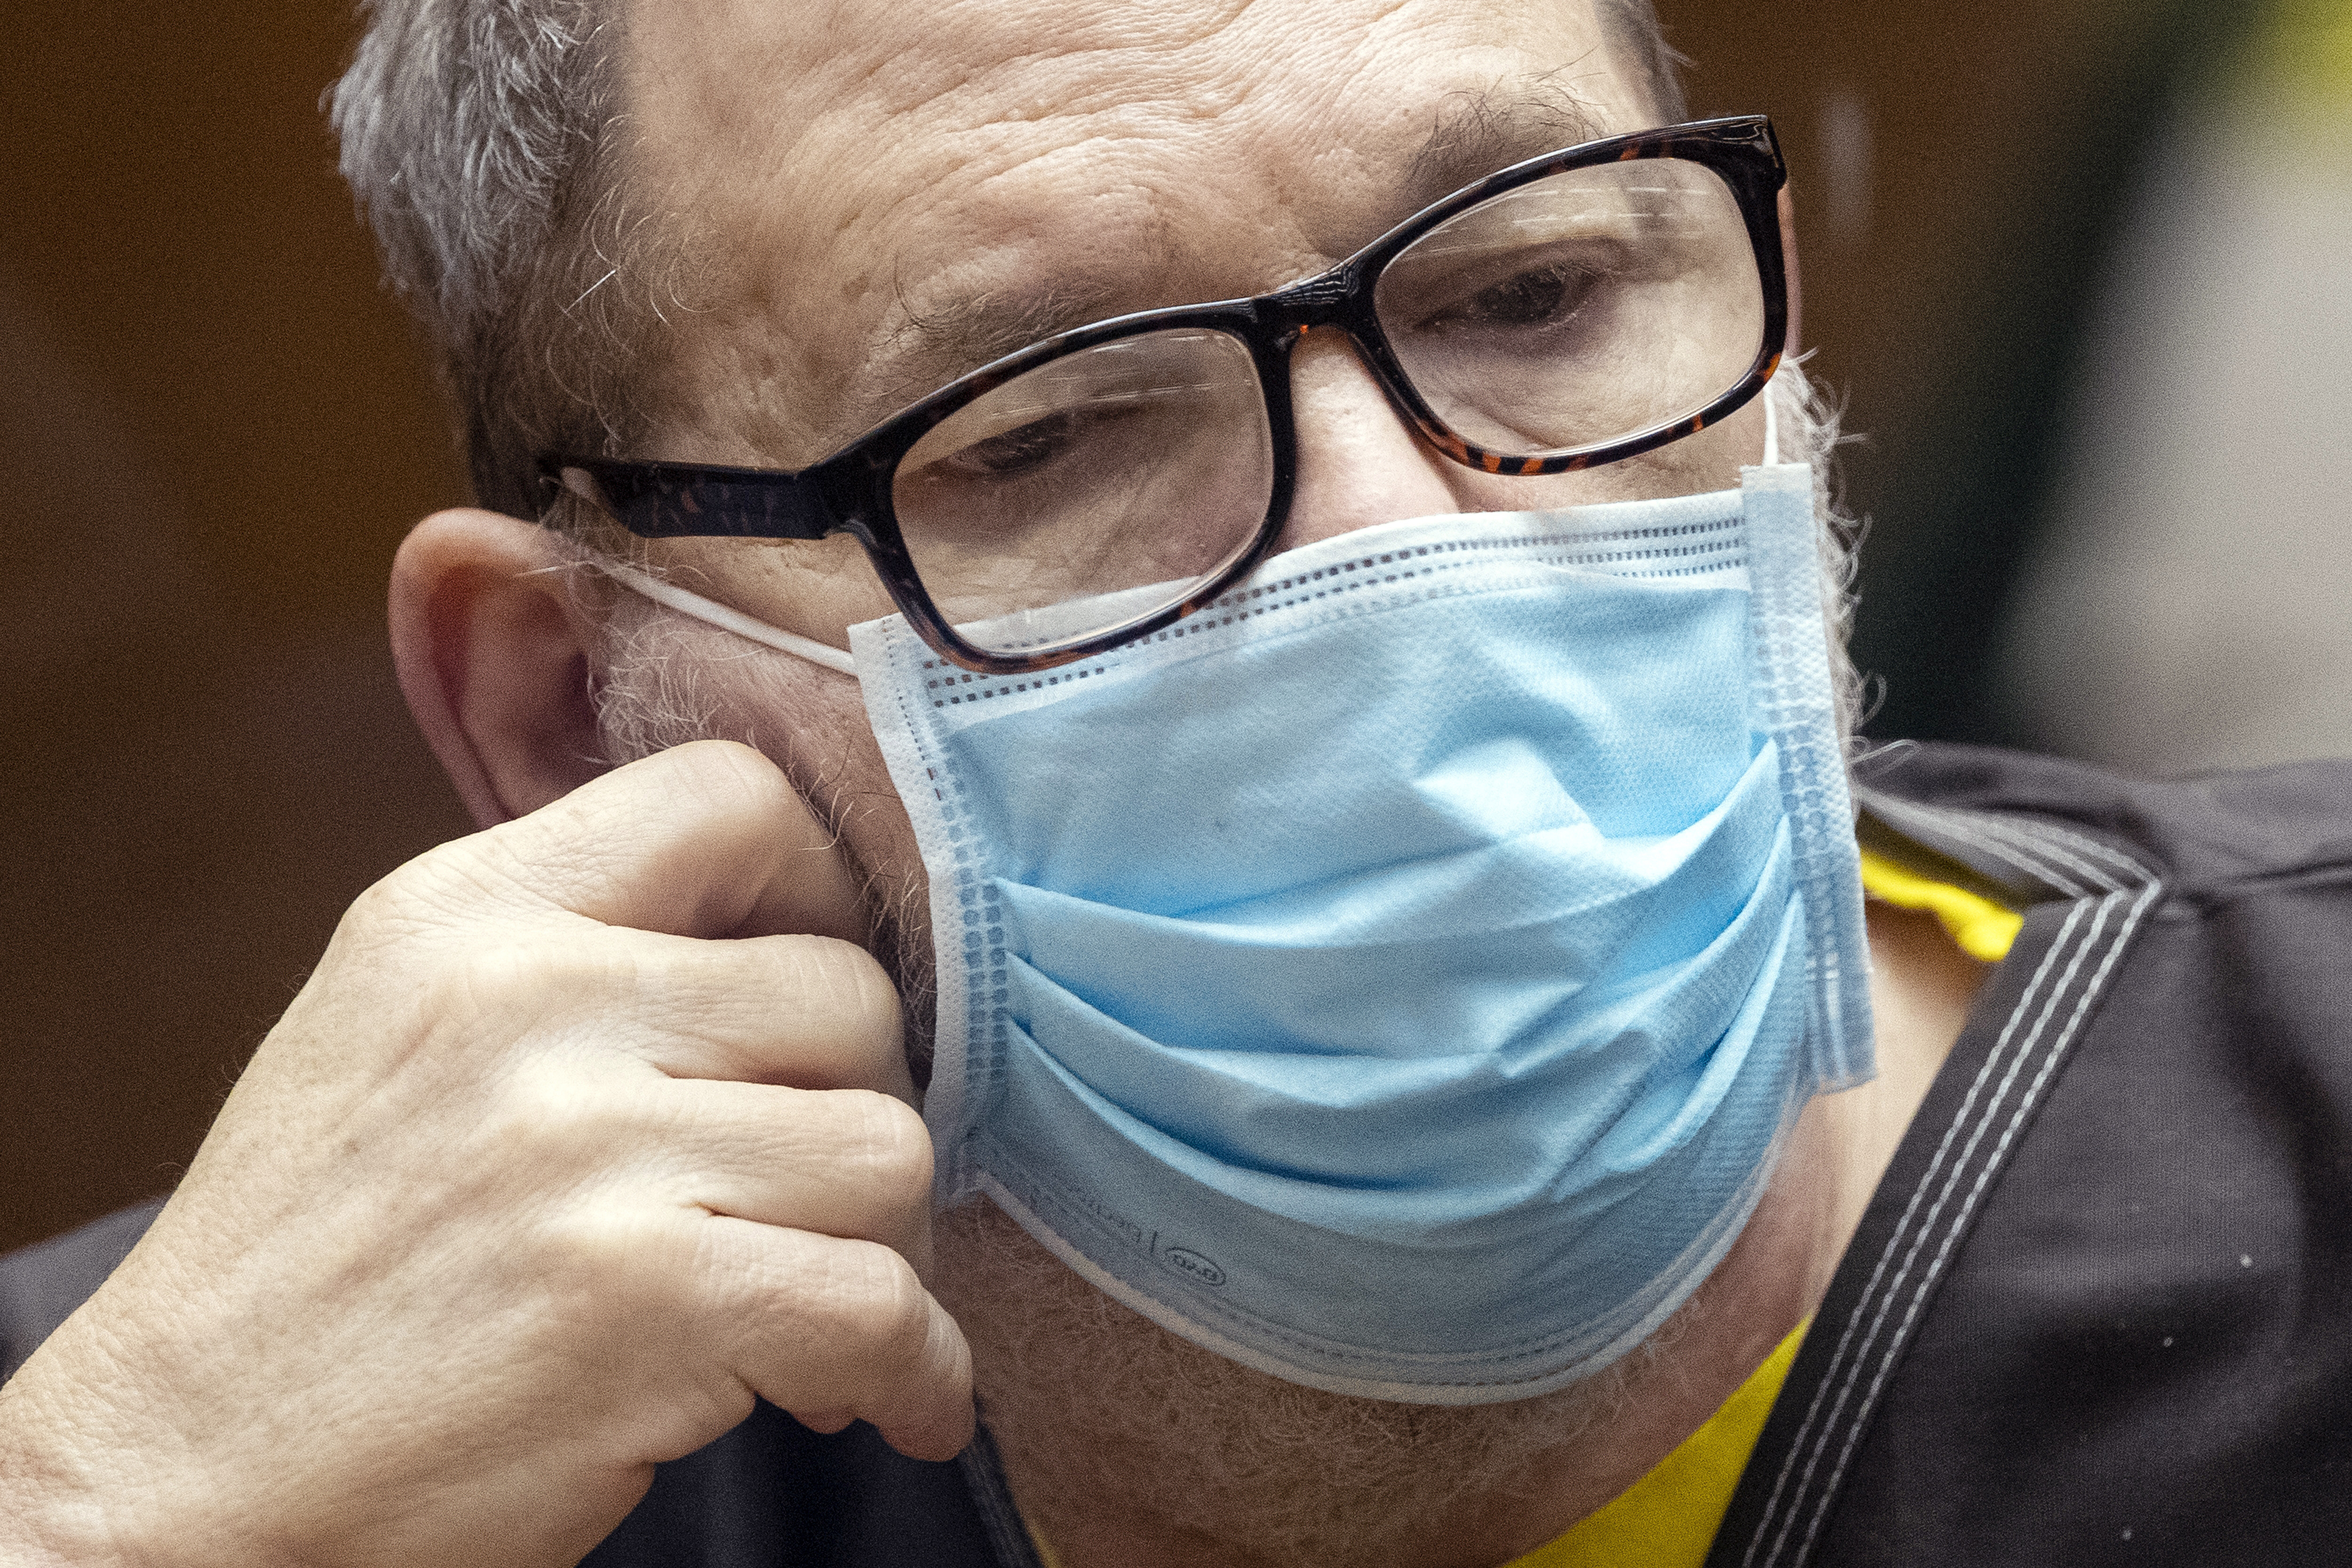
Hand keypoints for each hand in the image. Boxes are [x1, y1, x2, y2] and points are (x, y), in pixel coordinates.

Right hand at [0, 741, 971, 1566]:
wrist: (179, 1471)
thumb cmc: (315, 1262)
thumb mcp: (397, 1027)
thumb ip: (576, 951)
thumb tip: (792, 937)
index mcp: (467, 913)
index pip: (733, 798)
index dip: (822, 892)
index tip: (815, 1003)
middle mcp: (530, 1003)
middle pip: (849, 994)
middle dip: (861, 1106)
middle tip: (815, 1197)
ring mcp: (587, 1151)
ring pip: (887, 1149)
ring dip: (884, 1244)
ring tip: (821, 1305)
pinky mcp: (643, 1302)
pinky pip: (882, 1305)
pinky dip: (917, 1368)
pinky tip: (886, 1398)